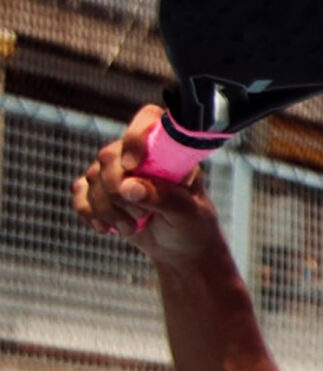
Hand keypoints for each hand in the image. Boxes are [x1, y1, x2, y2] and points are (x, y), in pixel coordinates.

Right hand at [74, 105, 221, 265]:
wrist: (181, 250)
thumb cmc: (193, 225)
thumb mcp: (187, 213)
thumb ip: (163, 197)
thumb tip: (128, 186)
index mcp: (168, 152)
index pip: (148, 120)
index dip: (135, 137)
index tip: (132, 166)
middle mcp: (140, 156)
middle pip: (110, 154)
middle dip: (116, 189)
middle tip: (139, 214)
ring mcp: (118, 172)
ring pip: (93, 177)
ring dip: (107, 208)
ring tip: (132, 227)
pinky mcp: (100, 191)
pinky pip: (80, 192)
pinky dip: (90, 212)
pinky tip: (106, 229)